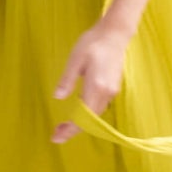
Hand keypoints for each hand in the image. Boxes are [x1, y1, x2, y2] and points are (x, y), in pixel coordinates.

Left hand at [50, 15, 132, 142]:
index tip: (56, 136)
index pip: (83, 116)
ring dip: (81, 123)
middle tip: (56, 134)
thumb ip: (67, 80)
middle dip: (73, 130)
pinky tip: (78, 113)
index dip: (70, 129)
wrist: (114, 34)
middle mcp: (106, 92)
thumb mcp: (75, 59)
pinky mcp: (113, 89)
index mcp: (96, 86)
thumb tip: (58, 97)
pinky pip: (99, 107)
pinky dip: (88, 115)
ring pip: (95, 115)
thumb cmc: (92, 43)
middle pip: (91, 120)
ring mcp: (112, 91)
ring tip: (64, 126)